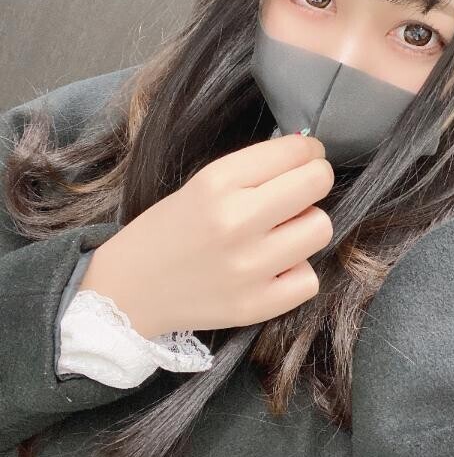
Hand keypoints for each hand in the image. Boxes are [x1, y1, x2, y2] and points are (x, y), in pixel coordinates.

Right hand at [79, 134, 333, 337]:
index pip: (296, 151)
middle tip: (300, 190)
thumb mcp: (202, 183)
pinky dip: (296, 271)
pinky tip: (273, 268)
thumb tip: (308, 154)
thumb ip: (254, 169)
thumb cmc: (169, 229)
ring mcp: (248, 268)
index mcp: (218, 183)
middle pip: (317, 184)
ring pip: (321, 229)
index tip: (304, 158)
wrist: (129, 289)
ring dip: (306, 226)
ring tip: (280, 233)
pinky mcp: (256, 306)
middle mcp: (236, 222)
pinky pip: (311, 279)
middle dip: (315, 181)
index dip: (308, 151)